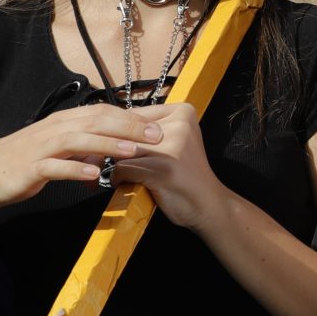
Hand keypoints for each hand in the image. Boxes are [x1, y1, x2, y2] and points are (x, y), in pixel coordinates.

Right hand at [0, 103, 161, 215]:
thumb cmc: (20, 163)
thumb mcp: (54, 151)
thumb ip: (81, 146)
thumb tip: (110, 146)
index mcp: (61, 123)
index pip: (102, 112)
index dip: (131, 118)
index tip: (158, 125)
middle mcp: (52, 130)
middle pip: (96, 121)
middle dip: (130, 127)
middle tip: (159, 136)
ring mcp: (39, 148)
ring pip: (79, 140)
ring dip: (108, 144)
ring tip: (134, 152)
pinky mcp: (28, 169)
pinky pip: (54, 167)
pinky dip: (75, 169)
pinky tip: (95, 174)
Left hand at [107, 103, 233, 233]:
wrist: (207, 203)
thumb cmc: (186, 174)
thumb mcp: (175, 140)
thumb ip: (149, 128)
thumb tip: (108, 123)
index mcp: (184, 112)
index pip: (132, 115)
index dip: (124, 135)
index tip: (134, 150)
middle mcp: (179, 125)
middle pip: (125, 132)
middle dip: (120, 151)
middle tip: (130, 164)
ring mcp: (172, 146)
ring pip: (121, 150)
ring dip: (120, 165)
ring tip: (135, 174)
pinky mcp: (161, 168)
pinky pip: (122, 168)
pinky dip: (120, 179)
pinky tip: (133, 183)